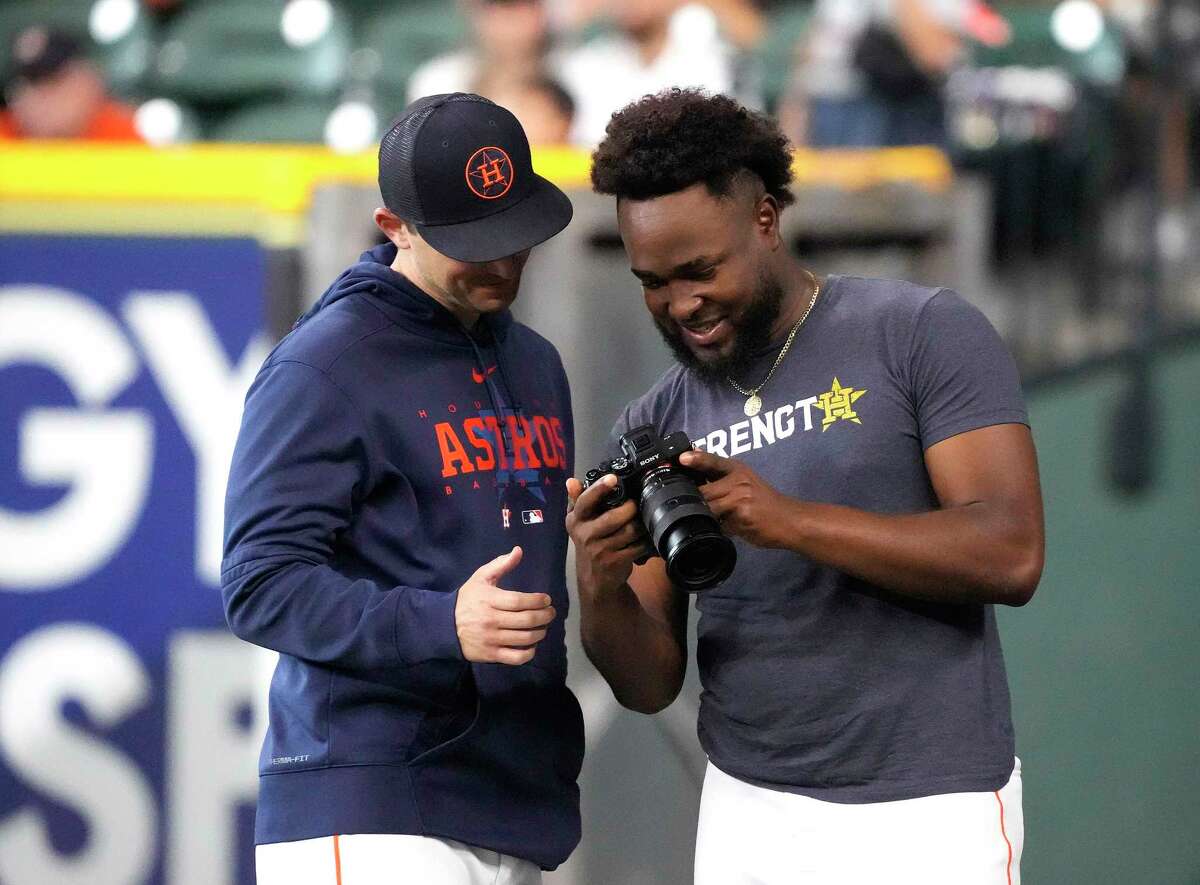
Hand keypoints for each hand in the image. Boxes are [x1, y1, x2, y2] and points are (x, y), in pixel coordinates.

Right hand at [455, 546, 555, 664]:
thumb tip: (519, 551)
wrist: (445, 626)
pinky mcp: (491, 655)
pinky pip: (516, 658)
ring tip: (544, 626)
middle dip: (545, 616)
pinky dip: (529, 652)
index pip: (519, 601)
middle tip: (551, 613)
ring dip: (540, 632)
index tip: (546, 599)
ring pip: (524, 638)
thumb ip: (501, 564)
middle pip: (526, 620)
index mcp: (489, 600)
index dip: (537, 601)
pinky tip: (532, 644)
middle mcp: (490, 620)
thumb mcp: (481, 578)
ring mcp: (491, 639)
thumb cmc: (468, 599)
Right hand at [565, 475, 651, 594]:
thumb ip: (578, 500)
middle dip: (630, 508)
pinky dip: (645, 541)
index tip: (613, 478)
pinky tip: (644, 538)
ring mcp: (600, 550)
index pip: (585, 502)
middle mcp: (585, 535)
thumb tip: (571, 481)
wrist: (594, 578)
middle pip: (614, 517)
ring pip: (629, 531)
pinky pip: (637, 546)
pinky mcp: (614, 562)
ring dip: (640, 525)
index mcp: (575, 520)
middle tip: (636, 505)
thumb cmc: (590, 542)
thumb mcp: (580, 522)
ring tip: (642, 521)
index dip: (599, 488)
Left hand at [679, 450, 796, 548]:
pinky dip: (715, 529)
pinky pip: (718, 524)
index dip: (696, 459)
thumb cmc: (765, 501)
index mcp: (737, 469)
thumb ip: (720, 471)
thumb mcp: (745, 480)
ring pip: (708, 508)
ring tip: (702, 520)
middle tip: (683, 506)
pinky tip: (719, 530)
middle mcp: (738, 481)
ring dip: (703, 516)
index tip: (682, 459)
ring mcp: (739, 499)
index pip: (712, 461)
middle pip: (703, 490)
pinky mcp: (741, 517)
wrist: (790, 520)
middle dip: (692, 501)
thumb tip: (694, 452)